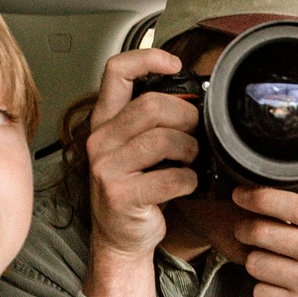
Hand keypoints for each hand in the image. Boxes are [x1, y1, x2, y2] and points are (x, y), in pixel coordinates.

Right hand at [83, 49, 198, 296]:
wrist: (120, 237)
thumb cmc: (136, 189)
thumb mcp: (136, 149)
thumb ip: (154, 122)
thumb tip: (198, 98)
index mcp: (104, 121)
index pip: (116, 71)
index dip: (148, 59)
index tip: (175, 66)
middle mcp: (99, 140)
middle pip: (153, 105)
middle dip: (188, 116)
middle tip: (197, 131)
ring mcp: (106, 168)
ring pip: (164, 139)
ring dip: (191, 150)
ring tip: (192, 160)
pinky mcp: (120, 195)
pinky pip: (172, 177)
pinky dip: (190, 180)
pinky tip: (187, 184)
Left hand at [232, 155, 297, 296]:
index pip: (289, 205)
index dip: (258, 197)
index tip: (241, 194)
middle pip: (261, 232)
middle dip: (246, 229)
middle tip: (247, 229)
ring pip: (254, 262)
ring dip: (254, 260)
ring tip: (267, 259)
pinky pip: (259, 290)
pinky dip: (262, 288)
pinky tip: (276, 283)